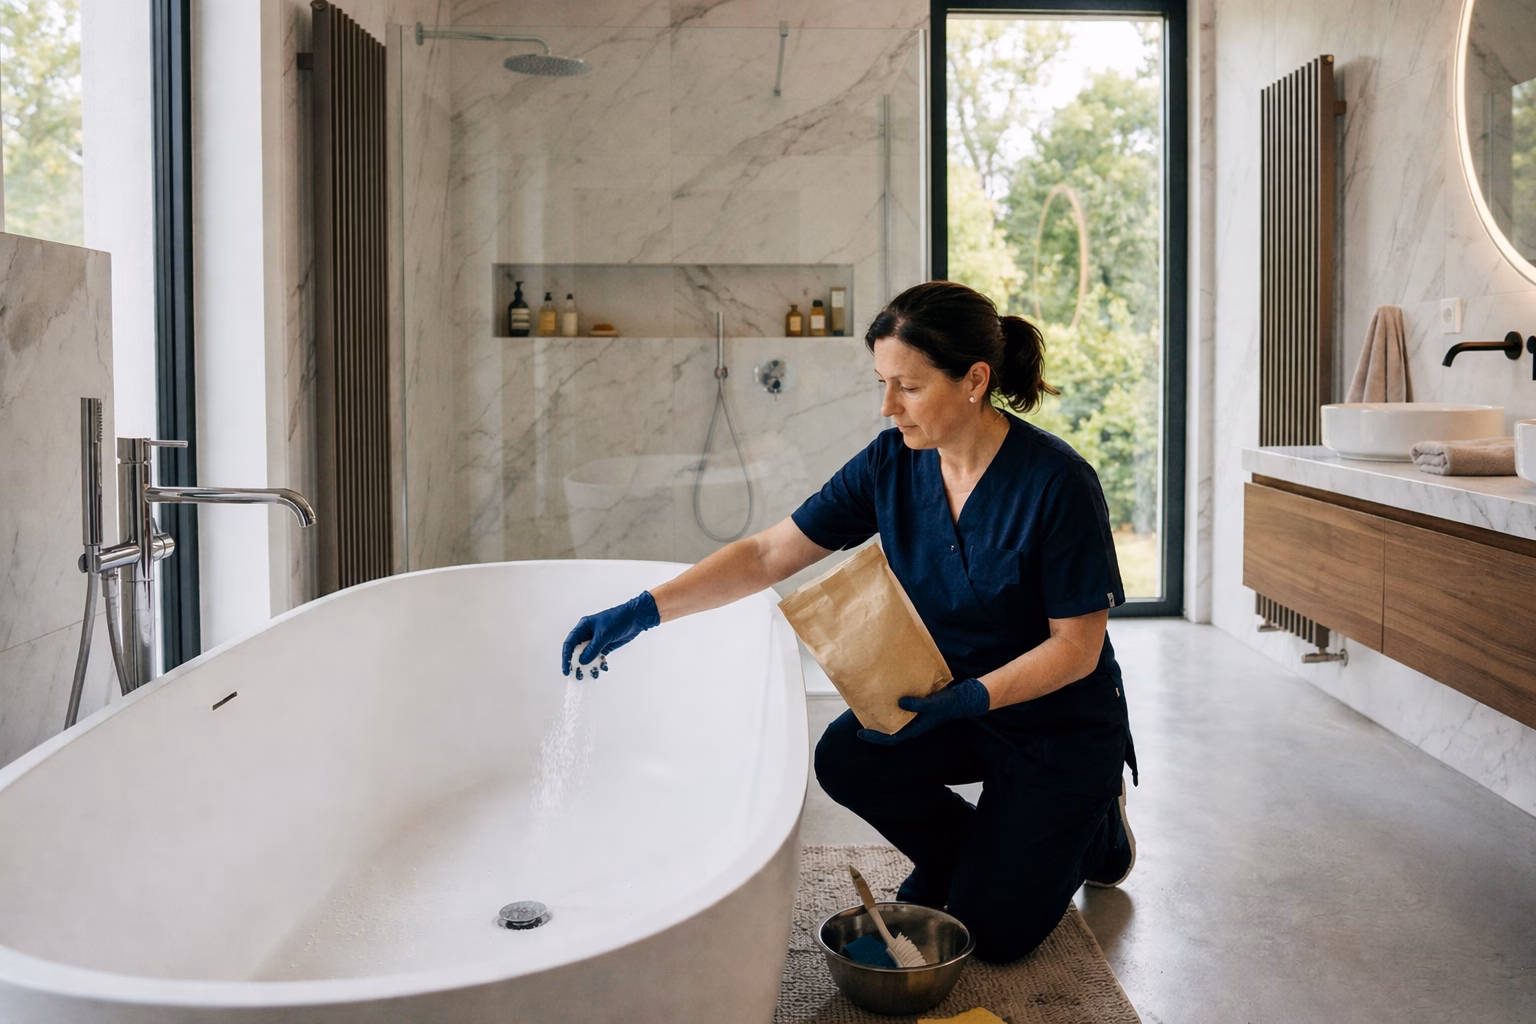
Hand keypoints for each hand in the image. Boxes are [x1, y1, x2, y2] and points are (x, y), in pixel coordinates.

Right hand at [561, 591, 660, 676]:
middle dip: (576, 664)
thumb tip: (582, 662)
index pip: (569, 644)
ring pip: (587, 657)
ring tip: (591, 674)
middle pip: (577, 652)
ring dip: (588, 666)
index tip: (566, 670)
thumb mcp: (604, 634)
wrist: (635, 618)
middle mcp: (587, 635)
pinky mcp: (604, 647)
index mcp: (583, 627)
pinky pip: (598, 658)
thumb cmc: (618, 620)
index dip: (566, 657)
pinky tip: (603, 668)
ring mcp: (596, 642)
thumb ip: (592, 649)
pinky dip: (599, 664)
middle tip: (577, 676)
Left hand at [857, 678, 990, 743]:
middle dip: (874, 724)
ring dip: (881, 713)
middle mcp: (911, 724)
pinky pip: (899, 708)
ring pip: (893, 718)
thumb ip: (916, 705)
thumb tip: (899, 702)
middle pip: (888, 728)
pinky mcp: (915, 708)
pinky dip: (891, 703)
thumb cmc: (946, 705)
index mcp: (913, 729)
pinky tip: (885, 693)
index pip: (890, 738)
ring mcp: (913, 717)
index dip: (875, 737)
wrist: (959, 699)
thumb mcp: (931, 705)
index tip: (860, 733)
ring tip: (868, 703)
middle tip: (859, 714)